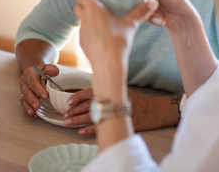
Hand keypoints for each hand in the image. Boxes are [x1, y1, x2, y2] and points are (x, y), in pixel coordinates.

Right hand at [19, 64, 58, 117]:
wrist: (34, 73)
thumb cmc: (42, 72)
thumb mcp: (46, 67)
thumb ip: (51, 69)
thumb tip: (56, 72)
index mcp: (29, 74)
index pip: (33, 82)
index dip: (38, 89)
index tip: (45, 96)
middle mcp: (24, 82)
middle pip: (27, 92)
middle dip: (32, 100)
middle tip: (38, 106)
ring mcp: (23, 90)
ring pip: (24, 99)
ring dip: (28, 106)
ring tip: (34, 112)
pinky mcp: (24, 97)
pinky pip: (24, 104)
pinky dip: (28, 110)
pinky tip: (34, 115)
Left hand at [62, 88, 178, 134]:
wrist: (153, 109)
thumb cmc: (136, 99)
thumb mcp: (122, 89)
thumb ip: (108, 88)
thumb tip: (92, 87)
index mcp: (110, 90)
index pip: (90, 92)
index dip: (78, 97)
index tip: (68, 102)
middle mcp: (111, 100)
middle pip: (88, 105)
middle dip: (75, 110)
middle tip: (65, 115)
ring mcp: (114, 112)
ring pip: (92, 116)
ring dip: (79, 120)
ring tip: (68, 123)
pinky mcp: (118, 123)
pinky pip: (102, 127)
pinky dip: (91, 130)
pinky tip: (81, 132)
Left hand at [73, 0, 157, 69]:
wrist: (108, 65)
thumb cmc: (118, 42)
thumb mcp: (131, 25)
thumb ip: (140, 12)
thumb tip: (153, 2)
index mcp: (93, 9)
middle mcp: (84, 18)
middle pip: (77, 6)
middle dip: (83, 4)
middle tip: (95, 5)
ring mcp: (82, 31)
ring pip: (80, 20)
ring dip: (86, 18)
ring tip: (99, 20)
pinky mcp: (82, 42)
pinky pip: (83, 32)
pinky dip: (89, 31)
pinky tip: (99, 35)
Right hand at [130, 0, 196, 31]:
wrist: (182, 17)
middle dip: (136, 2)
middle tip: (146, 7)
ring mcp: (144, 1)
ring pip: (134, 5)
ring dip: (146, 12)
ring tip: (159, 16)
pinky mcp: (144, 11)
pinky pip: (140, 15)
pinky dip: (150, 18)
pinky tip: (160, 20)